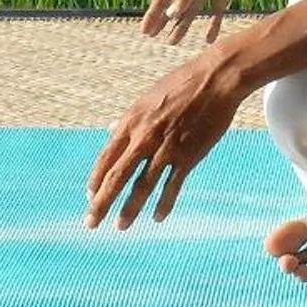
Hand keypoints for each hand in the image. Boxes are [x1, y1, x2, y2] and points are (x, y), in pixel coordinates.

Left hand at [85, 44, 244, 229]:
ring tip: (121, 227)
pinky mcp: (188, 155)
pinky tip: (157, 218)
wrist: (216, 80)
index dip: (96, 179)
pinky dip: (164, 203)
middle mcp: (144, 137)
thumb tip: (111, 131)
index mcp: (132, 121)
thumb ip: (129, 119)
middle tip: (91, 223)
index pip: (106, 157)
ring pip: (142, 186)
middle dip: (102, 203)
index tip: (89, 196)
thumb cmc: (182, 84)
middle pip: (117, 176)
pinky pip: (172, 185)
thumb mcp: (148, 97)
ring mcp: (166, 148)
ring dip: (130, 209)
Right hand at [141, 0, 272, 43]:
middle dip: (163, 22)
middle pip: (175, 6)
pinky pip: (216, 13)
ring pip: (192, 11)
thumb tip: (169, 15)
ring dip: (183, 26)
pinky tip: (209, 39)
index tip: (144, 31)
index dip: (153, 15)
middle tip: (153, 37)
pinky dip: (213, 25)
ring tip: (173, 41)